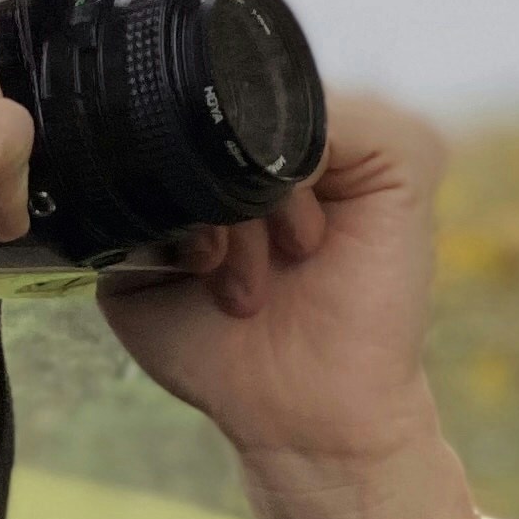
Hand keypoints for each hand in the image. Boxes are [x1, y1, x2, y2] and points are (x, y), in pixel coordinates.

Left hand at [98, 93, 494, 518]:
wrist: (298, 418)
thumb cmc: (223, 348)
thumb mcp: (140, 264)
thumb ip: (128, 199)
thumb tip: (114, 145)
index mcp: (246, 150)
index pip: (195, 100)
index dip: (163, 162)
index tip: (172, 246)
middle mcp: (304, 132)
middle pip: (228, 104)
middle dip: (200, 188)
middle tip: (209, 268)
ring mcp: (360, 135)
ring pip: (269, 118)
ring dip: (241, 201)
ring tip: (248, 278)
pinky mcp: (405, 151)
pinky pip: (325, 124)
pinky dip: (289, 190)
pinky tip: (295, 248)